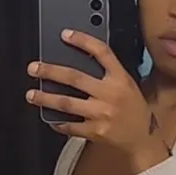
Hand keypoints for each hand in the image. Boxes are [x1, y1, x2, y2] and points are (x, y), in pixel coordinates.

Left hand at [26, 29, 164, 158]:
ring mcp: (102, 114)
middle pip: (74, 77)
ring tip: (32, 94)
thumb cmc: (134, 110)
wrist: (143, 139)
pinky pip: (71, 126)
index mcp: (120, 79)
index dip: (83, 41)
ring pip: (66, 103)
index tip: (65, 35)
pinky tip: (50, 118)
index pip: (102, 53)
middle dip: (50, 71)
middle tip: (34, 68)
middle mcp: (110, 94)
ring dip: (46, 98)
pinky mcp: (95, 131)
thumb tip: (80, 61)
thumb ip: (108, 74)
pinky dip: (58, 123)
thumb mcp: (127, 85)